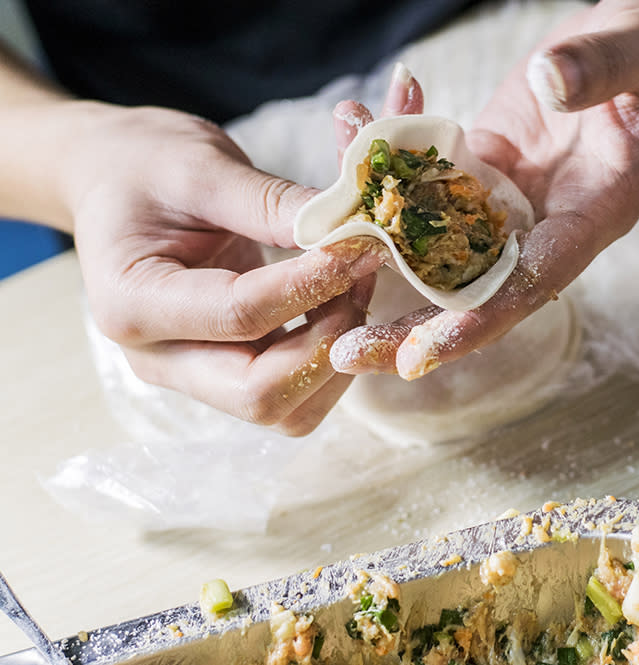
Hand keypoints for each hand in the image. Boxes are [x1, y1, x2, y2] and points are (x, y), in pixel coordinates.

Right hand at [64, 67, 421, 434]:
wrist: (115, 182)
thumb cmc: (147, 166)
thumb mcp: (202, 166)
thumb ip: (271, 203)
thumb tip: (348, 231)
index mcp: (132, 303)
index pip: (239, 315)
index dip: (312, 285)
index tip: (360, 247)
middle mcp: (158, 357)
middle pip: (260, 395)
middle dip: (327, 341)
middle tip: (359, 276)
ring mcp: (193, 375)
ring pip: (285, 411)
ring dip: (335, 358)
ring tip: (352, 286)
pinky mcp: (227, 373)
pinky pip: (293, 396)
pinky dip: (329, 361)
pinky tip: (340, 302)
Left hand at [329, 0, 638, 378]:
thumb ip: (603, 69)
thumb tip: (552, 84)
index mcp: (596, 215)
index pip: (536, 282)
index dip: (481, 319)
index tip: (423, 354)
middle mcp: (547, 222)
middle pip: (478, 290)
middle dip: (412, 327)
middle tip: (345, 353)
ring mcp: (509, 198)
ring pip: (442, 243)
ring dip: (381, 251)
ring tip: (317, 254)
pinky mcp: (482, 166)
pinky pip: (430, 178)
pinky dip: (389, 165)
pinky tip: (348, 132)